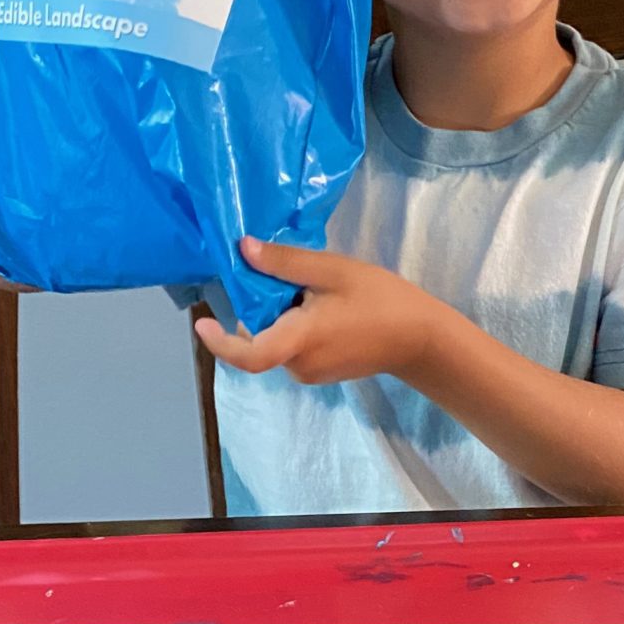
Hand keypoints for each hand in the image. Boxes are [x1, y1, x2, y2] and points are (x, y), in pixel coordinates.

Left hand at [194, 238, 446, 386]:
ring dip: (283, 315)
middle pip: (260, 338)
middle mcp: (299, 364)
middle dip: (263, 307)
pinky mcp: (320, 374)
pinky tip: (326, 307)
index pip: (248, 355)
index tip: (202, 324)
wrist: (421, 339)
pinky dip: (295, 326)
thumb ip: (285, 263)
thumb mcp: (333, 271)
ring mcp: (310, 373)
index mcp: (299, 340)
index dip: (219, 342)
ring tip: (317, 291)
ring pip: (277, 341)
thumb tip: (244, 249)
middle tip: (292, 278)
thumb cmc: (381, 300)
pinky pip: (293, 348)